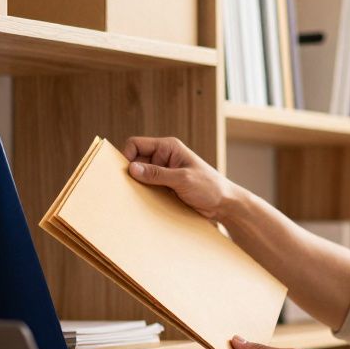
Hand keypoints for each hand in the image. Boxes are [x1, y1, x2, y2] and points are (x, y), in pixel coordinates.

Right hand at [122, 136, 239, 220]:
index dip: (127, 156)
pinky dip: (144, 194)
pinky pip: (147, 188)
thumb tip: (132, 168)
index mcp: (168, 147)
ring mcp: (164, 173)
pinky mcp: (165, 187)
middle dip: (130, 173)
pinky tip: (144, 202)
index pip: (136, 144)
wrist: (224, 204)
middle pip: (135, 160)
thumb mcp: (183, 179)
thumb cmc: (209, 187)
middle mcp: (163, 157)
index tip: (125, 173)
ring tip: (136, 196)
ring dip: (137, 185)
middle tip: (127, 187)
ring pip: (140, 176)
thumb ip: (157, 174)